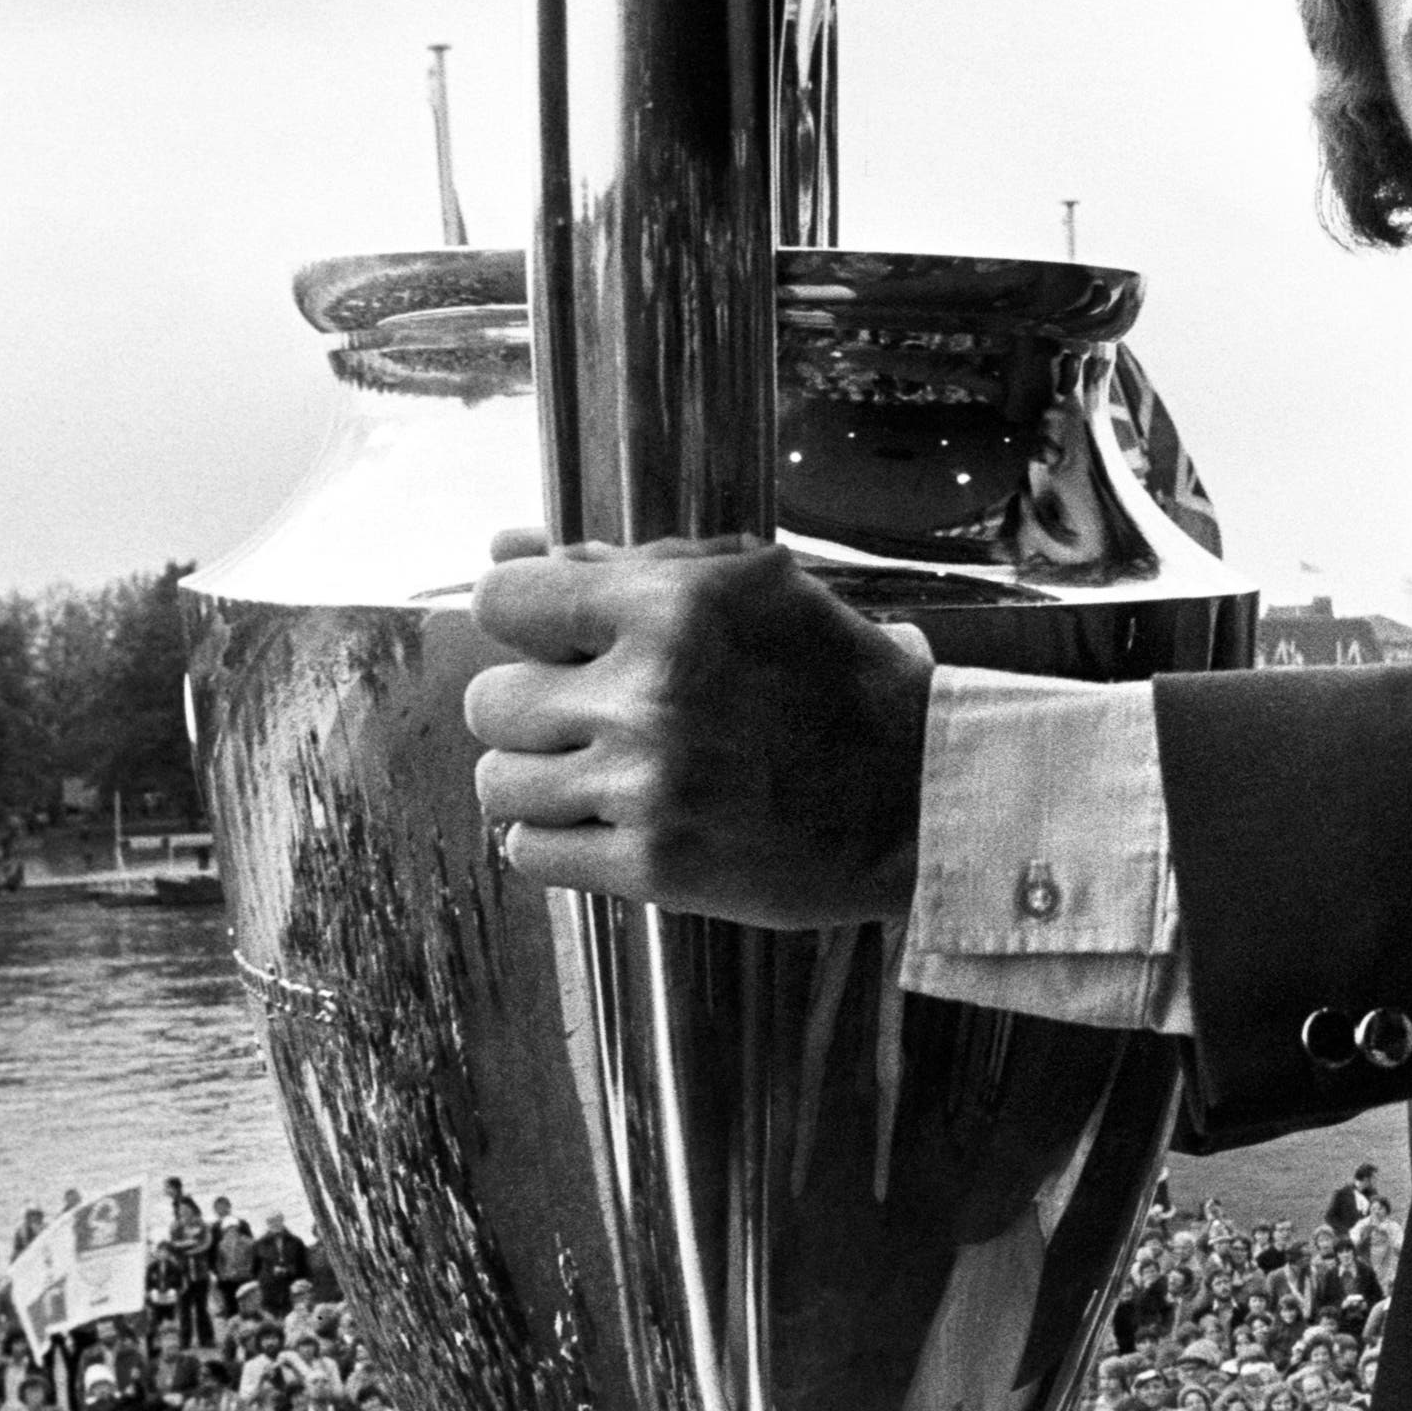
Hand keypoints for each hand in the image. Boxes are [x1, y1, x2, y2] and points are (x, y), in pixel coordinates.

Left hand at [464, 528, 931, 926]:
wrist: (922, 796)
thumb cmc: (838, 679)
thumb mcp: (751, 587)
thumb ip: (624, 562)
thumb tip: (504, 543)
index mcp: (674, 607)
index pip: (501, 600)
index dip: (523, 620)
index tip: (559, 642)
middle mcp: (650, 696)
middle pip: (490, 702)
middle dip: (535, 709)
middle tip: (596, 720)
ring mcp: (648, 787)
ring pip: (499, 783)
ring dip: (543, 780)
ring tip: (604, 776)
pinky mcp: (653, 868)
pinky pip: (529, 854)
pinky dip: (559, 841)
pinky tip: (613, 823)